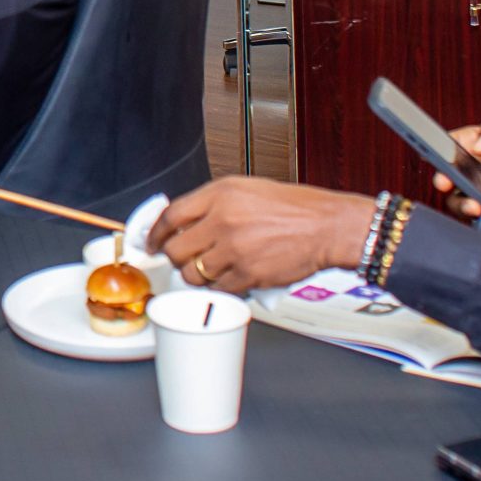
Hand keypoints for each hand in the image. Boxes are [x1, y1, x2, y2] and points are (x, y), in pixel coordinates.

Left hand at [147, 176, 373, 291]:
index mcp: (221, 194)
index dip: (156, 232)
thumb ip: (214, 205)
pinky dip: (222, 288)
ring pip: (194, 274)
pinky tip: (231, 279)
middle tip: (184, 259)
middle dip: (176, 258)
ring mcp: (235, 248)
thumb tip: (186, 223)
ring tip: (211, 270)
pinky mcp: (248, 274)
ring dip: (198, 276)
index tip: (152, 241)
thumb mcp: (247, 191)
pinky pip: (220, 289)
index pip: (171, 215)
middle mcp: (223, 219)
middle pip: (176, 249)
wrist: (328, 226)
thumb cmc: (295, 209)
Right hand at [436, 105, 480, 226]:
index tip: (437, 156)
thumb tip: (479, 145)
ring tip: (476, 207)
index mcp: (471, 144)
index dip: (437, 151)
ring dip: (464, 207)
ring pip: (462, 203)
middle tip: (447, 183)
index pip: (447, 146)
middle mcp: (473, 170)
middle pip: (447, 178)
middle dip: (443, 183)